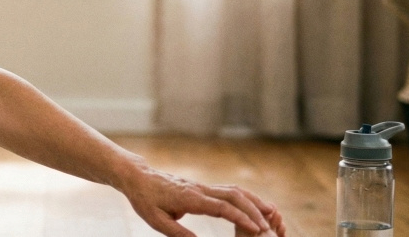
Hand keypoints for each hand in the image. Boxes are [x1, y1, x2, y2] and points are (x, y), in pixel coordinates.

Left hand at [119, 164, 285, 236]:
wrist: (138, 178)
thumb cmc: (145, 200)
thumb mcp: (156, 220)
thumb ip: (178, 233)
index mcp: (189, 198)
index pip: (221, 207)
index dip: (240, 217)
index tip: (256, 229)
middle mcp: (199, 190)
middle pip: (233, 196)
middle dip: (253, 210)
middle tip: (268, 227)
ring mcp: (202, 187)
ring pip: (233, 190)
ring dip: (253, 201)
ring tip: (270, 213)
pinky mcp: (202, 187)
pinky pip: (227, 190)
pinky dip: (244, 197)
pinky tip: (253, 205)